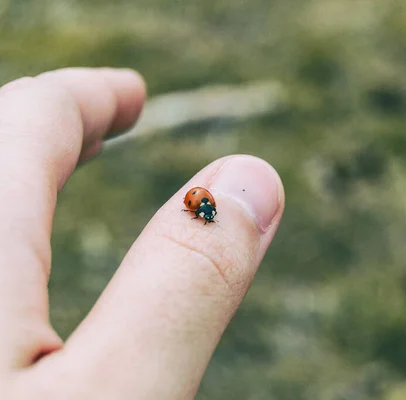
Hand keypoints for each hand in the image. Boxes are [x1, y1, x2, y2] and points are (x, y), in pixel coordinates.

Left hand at [0, 68, 283, 397]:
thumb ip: (179, 291)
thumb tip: (250, 181)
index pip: (24, 127)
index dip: (86, 98)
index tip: (131, 93)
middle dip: (49, 123)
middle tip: (110, 118)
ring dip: (17, 177)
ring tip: (64, 168)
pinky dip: (4, 242)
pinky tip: (18, 273)